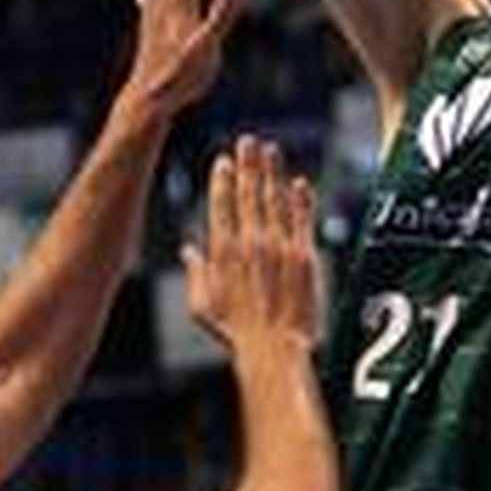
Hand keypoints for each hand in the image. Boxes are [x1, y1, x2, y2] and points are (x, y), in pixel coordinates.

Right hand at [185, 137, 319, 348]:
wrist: (273, 348)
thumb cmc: (235, 333)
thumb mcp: (201, 306)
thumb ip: (195, 272)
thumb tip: (187, 251)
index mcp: (224, 252)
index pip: (221, 204)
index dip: (222, 179)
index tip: (223, 160)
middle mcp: (252, 243)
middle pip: (249, 193)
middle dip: (248, 164)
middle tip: (248, 141)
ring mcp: (280, 247)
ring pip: (276, 200)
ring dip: (273, 172)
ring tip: (271, 150)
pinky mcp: (304, 256)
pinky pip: (303, 219)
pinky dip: (302, 199)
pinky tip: (301, 182)